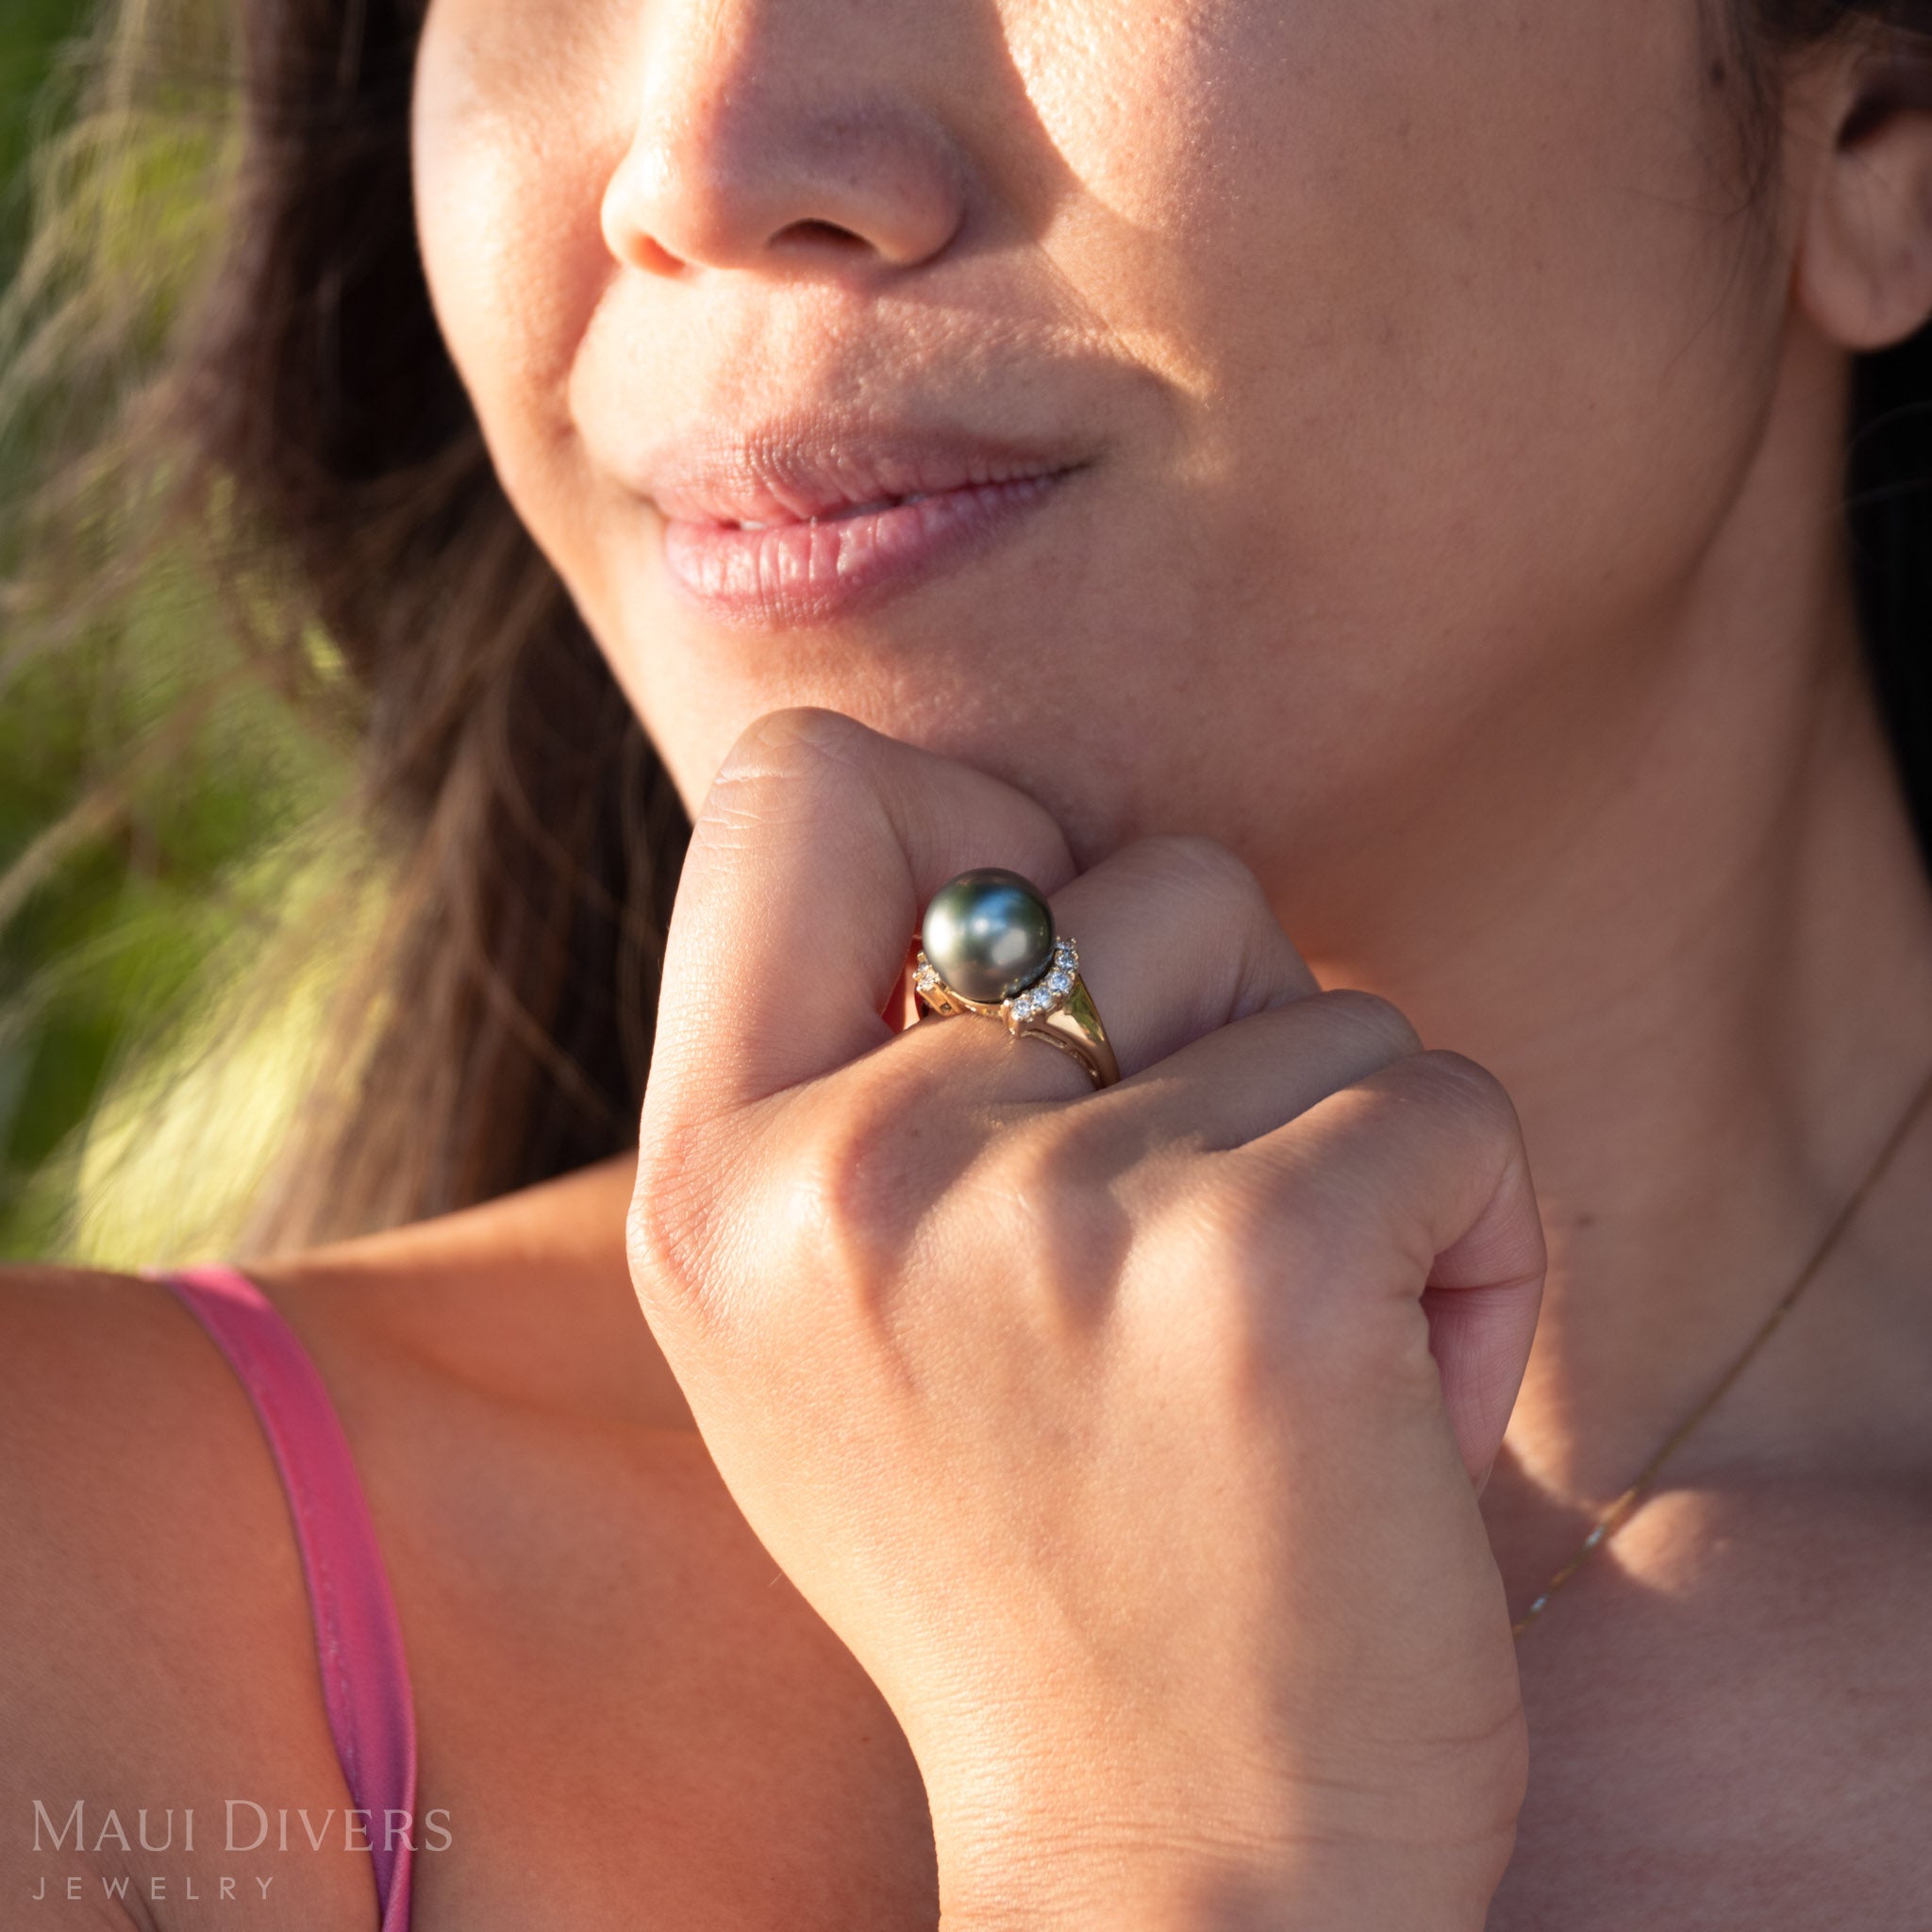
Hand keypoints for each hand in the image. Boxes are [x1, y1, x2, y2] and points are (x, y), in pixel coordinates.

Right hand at [629, 708, 1545, 1931]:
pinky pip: (1439, 1098)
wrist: (1169, 1867)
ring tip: (1270, 1343)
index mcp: (716, 1179)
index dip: (968, 831)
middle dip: (1215, 1022)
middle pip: (1136, 872)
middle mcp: (849, 1175)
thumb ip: (866, 1075)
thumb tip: (1012, 865)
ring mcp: (1050, 1216)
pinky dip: (1467, 1227)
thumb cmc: (1025, 1553)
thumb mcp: (832, 1316)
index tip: (1049, 989)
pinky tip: (1388, 1396)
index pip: (804, 784)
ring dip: (1334, 1145)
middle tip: (1176, 1233)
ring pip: (1309, 988)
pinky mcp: (1263, 1267)